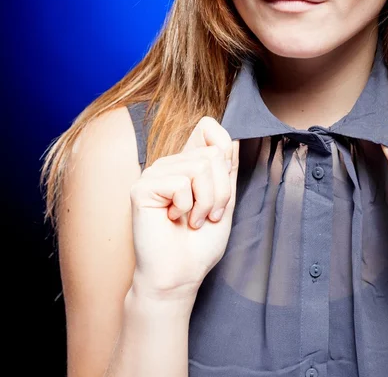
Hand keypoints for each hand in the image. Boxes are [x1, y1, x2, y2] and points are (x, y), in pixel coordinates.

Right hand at [129, 116, 239, 300]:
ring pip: (200, 167)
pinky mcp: (142, 188)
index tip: (225, 174)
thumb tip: (230, 139)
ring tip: (193, 220)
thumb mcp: (224, 202)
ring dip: (206, 202)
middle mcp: (170, 164)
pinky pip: (181, 183)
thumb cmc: (200, 244)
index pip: (208, 127)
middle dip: (221, 190)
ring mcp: (154, 174)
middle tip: (209, 215)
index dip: (222, 143)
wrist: (180, 275)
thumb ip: (226, 170)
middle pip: (213, 153)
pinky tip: (173, 220)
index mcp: (188, 165)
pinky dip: (187, 207)